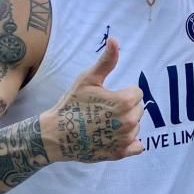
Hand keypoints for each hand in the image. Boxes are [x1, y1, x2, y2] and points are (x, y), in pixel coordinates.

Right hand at [44, 37, 144, 162]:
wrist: (56, 135)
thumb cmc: (71, 104)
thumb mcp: (88, 79)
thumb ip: (106, 61)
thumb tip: (114, 39)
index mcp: (125, 101)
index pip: (136, 93)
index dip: (122, 93)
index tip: (106, 97)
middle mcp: (130, 122)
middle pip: (138, 109)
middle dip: (125, 108)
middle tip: (103, 111)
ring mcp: (126, 140)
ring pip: (136, 127)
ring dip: (125, 124)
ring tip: (103, 124)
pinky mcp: (120, 154)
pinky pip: (137, 146)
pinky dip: (130, 143)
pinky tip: (114, 138)